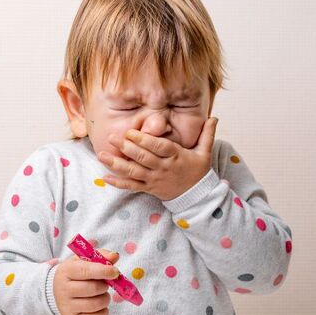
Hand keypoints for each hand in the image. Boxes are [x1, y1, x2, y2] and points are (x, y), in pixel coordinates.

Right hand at [53, 248, 119, 314]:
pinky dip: (104, 313)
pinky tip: (101, 306)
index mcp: (66, 271)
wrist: (57, 291)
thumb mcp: (83, 261)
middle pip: (93, 289)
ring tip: (103, 294)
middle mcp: (63, 289)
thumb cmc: (75, 274)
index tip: (115, 272)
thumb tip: (114, 256)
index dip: (103, 271)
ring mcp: (67, 306)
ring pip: (95, 304)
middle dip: (104, 286)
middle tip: (104, 284)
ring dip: (105, 299)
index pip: (86, 271)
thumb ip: (100, 256)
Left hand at [97, 117, 217, 200]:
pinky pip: (131, 186)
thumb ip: (207, 134)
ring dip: (116, 164)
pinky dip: (118, 183)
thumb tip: (214, 118)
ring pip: (133, 172)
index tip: (132, 133)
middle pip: (143, 158)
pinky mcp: (148, 188)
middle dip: (126, 148)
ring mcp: (154, 180)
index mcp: (175, 156)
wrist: (197, 197)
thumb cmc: (198, 171)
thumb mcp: (205, 153)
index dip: (144, 141)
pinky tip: (105, 177)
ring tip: (101, 155)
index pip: (158, 148)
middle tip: (111, 137)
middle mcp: (163, 168)